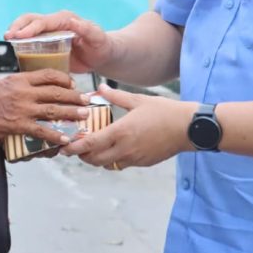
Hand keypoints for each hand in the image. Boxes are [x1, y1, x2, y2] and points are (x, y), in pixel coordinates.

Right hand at [0, 68, 90, 146]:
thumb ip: (24, 83)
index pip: (49, 74)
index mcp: (22, 79)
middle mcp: (25, 92)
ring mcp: (23, 109)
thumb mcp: (6, 82)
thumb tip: (40, 85)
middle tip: (86, 100)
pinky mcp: (18, 125)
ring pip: (53, 110)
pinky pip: (41, 131)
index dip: (65, 79)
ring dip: (71, 113)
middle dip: (74, 96)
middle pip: (56, 92)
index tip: (73, 84)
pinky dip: (55, 136)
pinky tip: (65, 139)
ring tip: (83, 115)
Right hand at [5, 10, 113, 73]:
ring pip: (29, 27)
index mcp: (65, 20)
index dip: (30, 28)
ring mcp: (50, 33)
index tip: (19, 35)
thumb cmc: (102, 45)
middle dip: (18, 26)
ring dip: (17, 31)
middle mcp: (56, 23)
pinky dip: (21, 42)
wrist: (102, 54)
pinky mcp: (47, 43)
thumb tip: (72, 21)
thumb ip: (86, 29)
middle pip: (32, 20)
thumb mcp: (97, 38)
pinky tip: (14, 49)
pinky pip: (31, 40)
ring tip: (7, 39)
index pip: (44, 22)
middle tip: (8, 36)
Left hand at [63, 84, 193, 169]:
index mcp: (121, 132)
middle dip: (82, 156)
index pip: (90, 145)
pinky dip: (114, 158)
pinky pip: (122, 164)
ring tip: (96, 147)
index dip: (74, 148)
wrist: (188, 128)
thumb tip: (100, 88)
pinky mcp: (143, 163)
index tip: (64, 147)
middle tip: (77, 147)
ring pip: (107, 164)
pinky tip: (116, 147)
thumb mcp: (138, 100)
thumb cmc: (165, 111)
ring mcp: (134, 158)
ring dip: (98, 158)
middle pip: (94, 160)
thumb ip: (116, 96)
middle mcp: (124, 148)